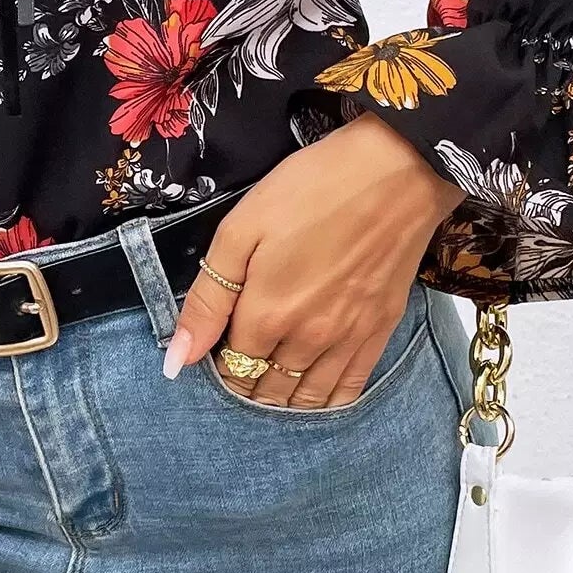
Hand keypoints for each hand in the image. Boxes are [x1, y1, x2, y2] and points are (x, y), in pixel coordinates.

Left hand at [164, 111, 465, 406]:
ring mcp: (348, 340)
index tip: (215, 346)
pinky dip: (327, 400)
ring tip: (268, 383)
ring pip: (307, 399)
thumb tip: (177, 360)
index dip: (217, 364)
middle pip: (267, 390)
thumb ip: (208, 298)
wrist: (394, 172)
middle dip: (246, 385)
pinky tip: (314, 392)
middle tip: (239, 363)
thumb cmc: (310, 190)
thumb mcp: (241, 229)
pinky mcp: (380, 331)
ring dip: (282, 398)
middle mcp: (307, 340)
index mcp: (267, 315)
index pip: (232, 369)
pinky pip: (350, 390)